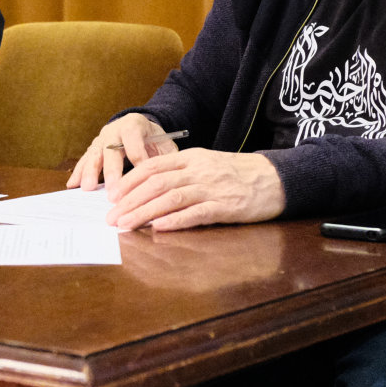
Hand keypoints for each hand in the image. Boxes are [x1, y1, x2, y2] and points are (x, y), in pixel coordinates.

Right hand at [68, 114, 177, 190]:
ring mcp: (100, 139)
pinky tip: (72, 185)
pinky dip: (78, 173)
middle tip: (112, 190)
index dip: (138, 162)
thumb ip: (167, 158)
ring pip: (94, 155)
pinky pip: (84, 160)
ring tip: (87, 188)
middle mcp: (114, 131)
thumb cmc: (154, 139)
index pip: (135, 145)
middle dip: (111, 172)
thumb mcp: (165, 143)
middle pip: (111, 151)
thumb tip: (170, 176)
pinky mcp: (93, 148)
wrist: (138, 126)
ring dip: (90, 172)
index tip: (141, 181)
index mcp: (133, 125)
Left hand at [104, 148, 285, 231]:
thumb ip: (180, 173)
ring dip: (144, 212)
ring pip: (171, 198)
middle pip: (156, 184)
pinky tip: (159, 228)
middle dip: (129, 201)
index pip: (152, 166)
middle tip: (111, 217)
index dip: (129, 181)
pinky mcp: (226, 207)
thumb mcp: (206, 164)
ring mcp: (212, 188)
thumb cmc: (237, 174)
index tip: (111, 196)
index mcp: (192, 158)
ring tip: (126, 225)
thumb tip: (147, 189)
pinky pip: (196, 213)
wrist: (275, 178)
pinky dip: (175, 220)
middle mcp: (199, 170)